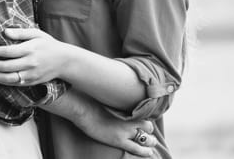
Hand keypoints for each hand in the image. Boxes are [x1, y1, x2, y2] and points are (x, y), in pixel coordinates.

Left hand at [0, 27, 69, 85]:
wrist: (64, 61)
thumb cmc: (48, 44)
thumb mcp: (36, 34)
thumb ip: (20, 32)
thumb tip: (4, 31)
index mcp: (30, 49)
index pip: (8, 51)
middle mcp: (30, 63)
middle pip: (6, 66)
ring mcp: (31, 74)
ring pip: (9, 78)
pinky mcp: (32, 82)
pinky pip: (15, 83)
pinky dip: (3, 82)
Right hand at [44, 90, 158, 156]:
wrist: (82, 107)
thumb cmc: (89, 96)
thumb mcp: (105, 91)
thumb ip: (113, 92)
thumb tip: (111, 83)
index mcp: (128, 105)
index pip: (144, 111)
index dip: (144, 115)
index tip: (142, 116)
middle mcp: (130, 117)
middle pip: (148, 125)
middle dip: (148, 128)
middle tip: (146, 130)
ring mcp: (126, 130)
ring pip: (147, 138)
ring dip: (150, 140)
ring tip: (151, 141)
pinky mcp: (119, 140)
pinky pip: (138, 149)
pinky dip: (145, 151)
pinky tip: (149, 152)